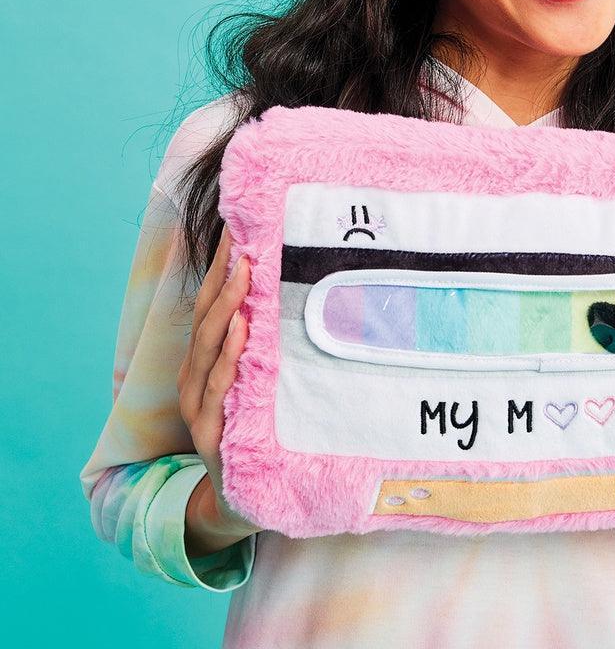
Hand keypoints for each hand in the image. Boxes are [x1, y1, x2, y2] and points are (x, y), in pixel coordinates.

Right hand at [176, 223, 254, 534]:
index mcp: (208, 360)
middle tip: (245, 237)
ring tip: (243, 270)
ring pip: (209, 346)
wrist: (245, 501)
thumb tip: (303, 293)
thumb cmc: (260, 430)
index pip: (213, 302)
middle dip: (225, 275)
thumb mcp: (264, 381)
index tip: (240, 225)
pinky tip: (243, 331)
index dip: (223, 264)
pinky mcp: (212, 435)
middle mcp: (197, 377)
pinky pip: (220, 389)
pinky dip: (230, 357)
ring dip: (227, 306)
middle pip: (208, 316)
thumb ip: (271, 343)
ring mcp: (200, 406)